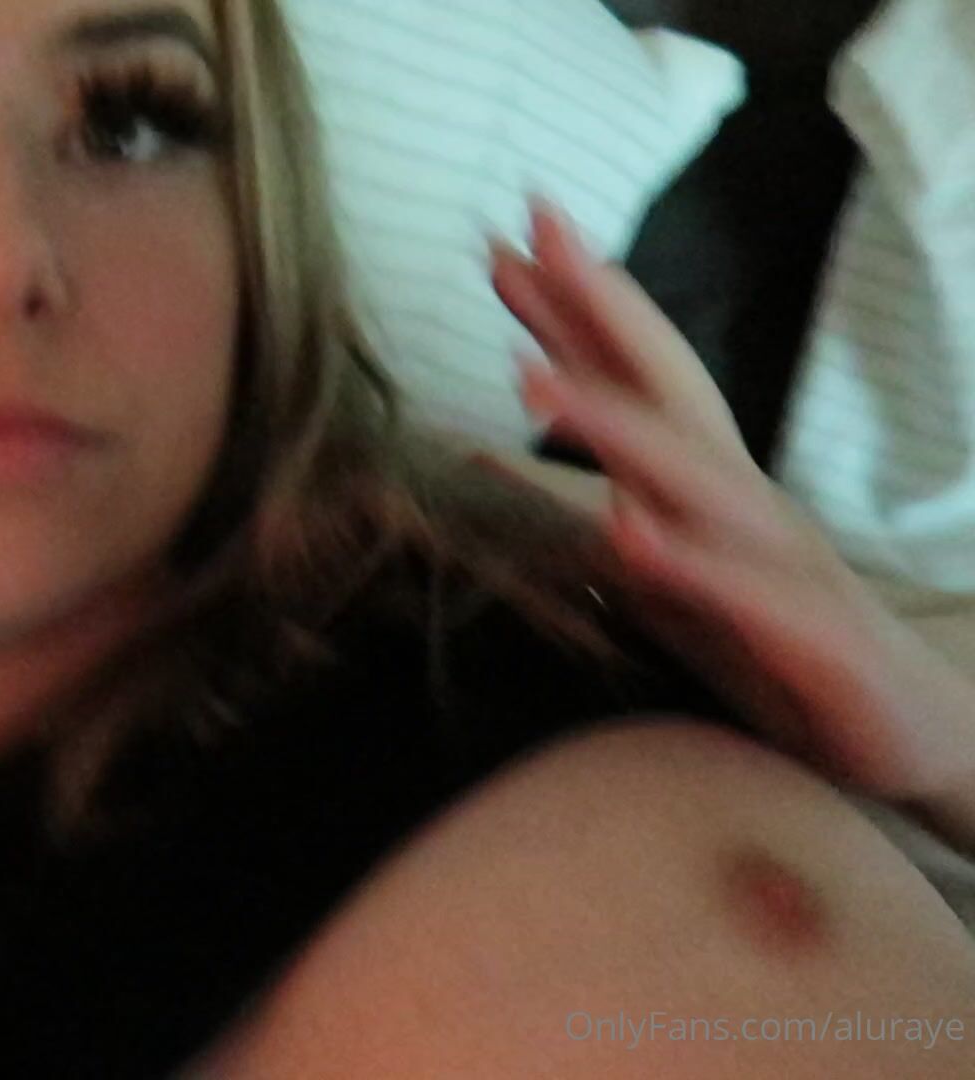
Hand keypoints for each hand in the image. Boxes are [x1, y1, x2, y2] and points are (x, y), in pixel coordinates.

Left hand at [484, 196, 974, 819]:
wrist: (916, 734)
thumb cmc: (773, 648)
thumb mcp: (664, 574)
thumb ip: (590, 512)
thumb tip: (482, 458)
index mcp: (707, 487)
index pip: (633, 378)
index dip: (572, 309)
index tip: (503, 238)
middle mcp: (745, 503)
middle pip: (664, 388)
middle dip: (598, 308)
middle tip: (528, 231)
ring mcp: (784, 563)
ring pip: (693, 480)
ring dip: (612, 426)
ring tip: (530, 380)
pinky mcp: (814, 642)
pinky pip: (746, 599)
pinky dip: (688, 564)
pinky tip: (629, 535)